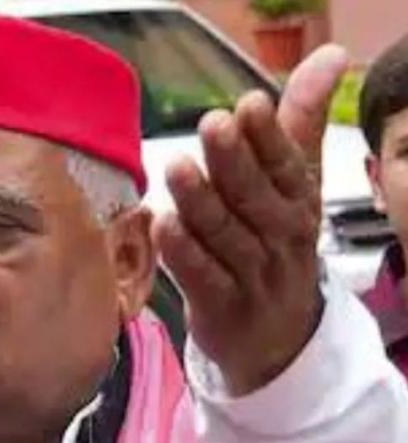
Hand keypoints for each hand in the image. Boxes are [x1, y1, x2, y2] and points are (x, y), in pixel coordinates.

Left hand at [152, 45, 348, 395]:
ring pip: (225, 236)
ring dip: (201, 202)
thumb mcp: (294, 186)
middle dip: (234, 161)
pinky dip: (183, 253)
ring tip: (177, 168)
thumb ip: (299, 123)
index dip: (269, 137)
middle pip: (255, 198)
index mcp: (297, 202)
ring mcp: (250, 276)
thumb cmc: (276, 244)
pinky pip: (201, 278)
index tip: (249, 105)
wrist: (277, 338)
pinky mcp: (220, 308)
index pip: (287, 167)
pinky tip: (161, 225)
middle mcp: (278, 238)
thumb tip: (328, 57)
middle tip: (212, 125)